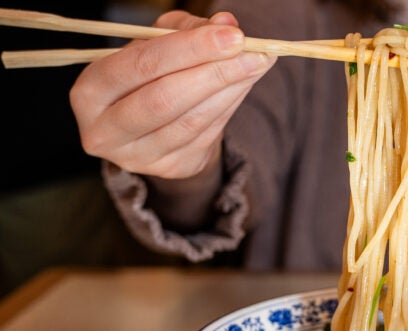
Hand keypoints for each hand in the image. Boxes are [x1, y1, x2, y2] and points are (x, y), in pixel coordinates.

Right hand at [70, 11, 274, 178]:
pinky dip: (231, 106)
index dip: (189, 48)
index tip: (232, 34)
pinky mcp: (169, 169)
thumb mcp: (157, 44)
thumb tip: (225, 24)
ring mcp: (137, 157)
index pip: (141, 65)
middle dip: (214, 72)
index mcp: (90, 91)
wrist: (151, 125)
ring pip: (191, 121)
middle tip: (254, 53)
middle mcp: (105, 131)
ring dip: (231, 89)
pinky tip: (245, 84)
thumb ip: (186, 30)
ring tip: (258, 64)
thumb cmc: (149, 76)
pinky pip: (206, 135)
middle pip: (164, 99)